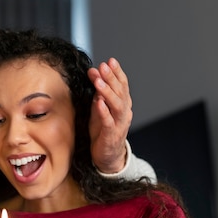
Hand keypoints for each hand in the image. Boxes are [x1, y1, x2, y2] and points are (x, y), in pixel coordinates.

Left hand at [87, 58, 132, 173]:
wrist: (108, 157)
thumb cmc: (103, 131)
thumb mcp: (100, 109)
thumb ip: (99, 93)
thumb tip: (94, 73)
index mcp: (122, 105)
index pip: (122, 85)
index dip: (117, 73)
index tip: (110, 61)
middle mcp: (124, 113)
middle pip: (120, 93)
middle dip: (112, 78)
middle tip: (103, 66)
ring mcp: (119, 124)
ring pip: (117, 106)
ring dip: (108, 93)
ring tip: (99, 82)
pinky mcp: (110, 135)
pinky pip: (108, 122)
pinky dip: (104, 111)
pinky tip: (98, 102)